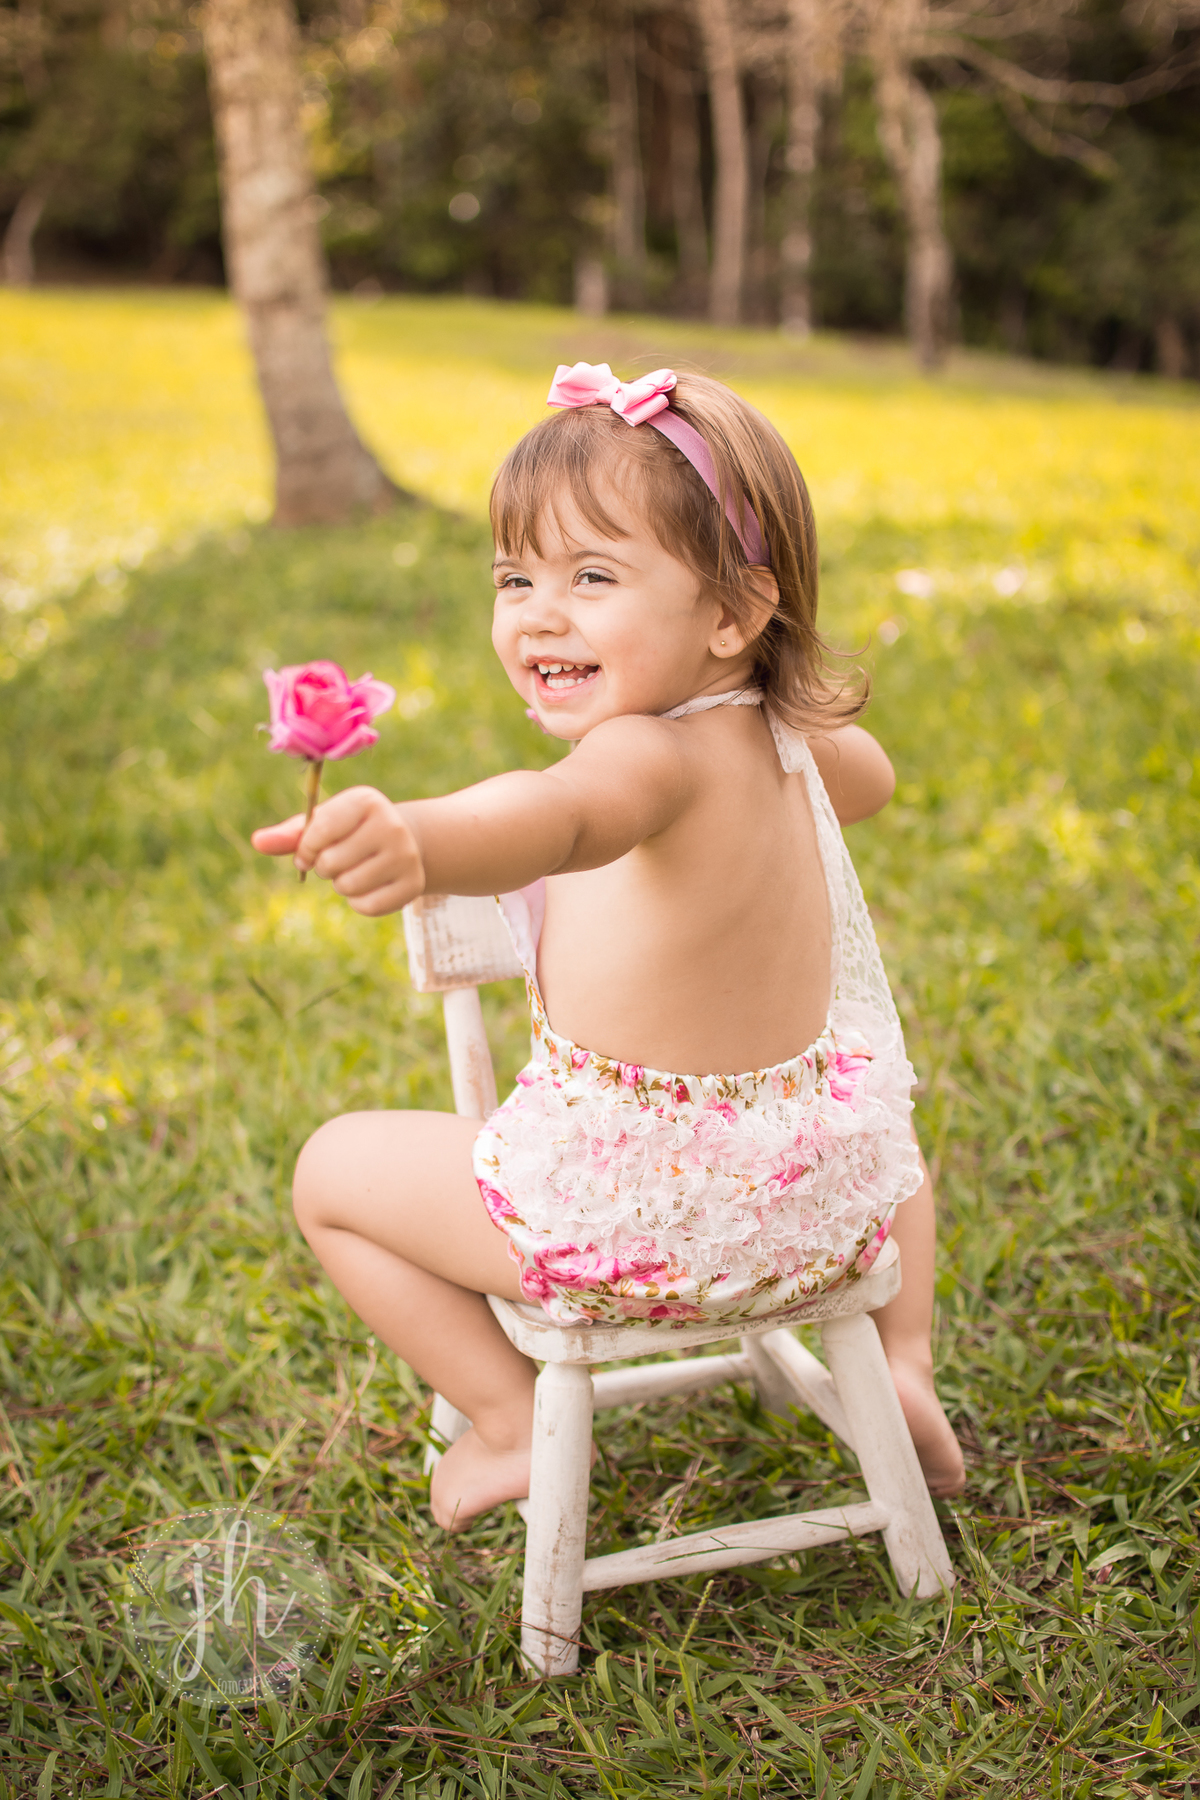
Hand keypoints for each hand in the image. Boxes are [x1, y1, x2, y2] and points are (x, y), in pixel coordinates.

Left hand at [251, 785, 423, 915]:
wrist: (404, 840)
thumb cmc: (350, 830)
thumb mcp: (322, 824)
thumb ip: (289, 834)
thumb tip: (257, 842)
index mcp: (366, 801)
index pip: (321, 829)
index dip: (305, 848)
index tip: (308, 852)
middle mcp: (392, 825)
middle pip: (331, 862)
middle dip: (325, 867)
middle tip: (339, 860)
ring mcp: (406, 856)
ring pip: (347, 886)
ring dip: (341, 885)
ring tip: (354, 871)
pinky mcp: (413, 884)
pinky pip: (366, 906)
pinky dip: (358, 902)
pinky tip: (369, 886)